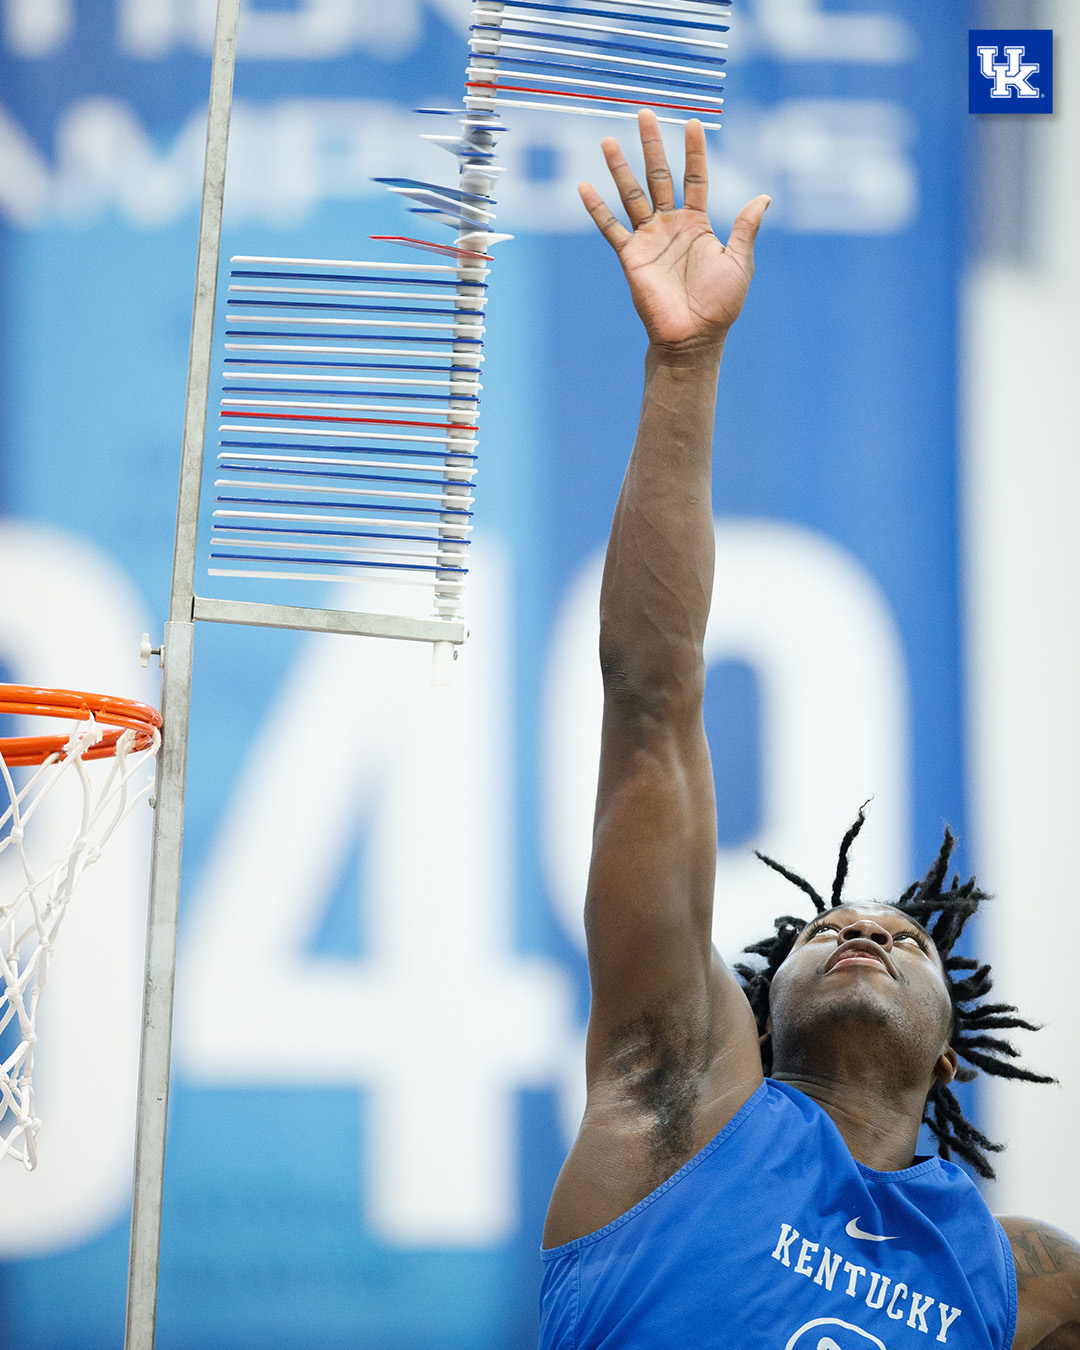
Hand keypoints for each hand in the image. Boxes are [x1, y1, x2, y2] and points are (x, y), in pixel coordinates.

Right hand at [579, 110, 768, 354]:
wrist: (693, 338)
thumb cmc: (720, 305)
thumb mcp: (740, 262)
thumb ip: (746, 228)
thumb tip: (764, 196)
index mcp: (698, 224)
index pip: (695, 178)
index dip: (695, 151)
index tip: (693, 122)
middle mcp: (671, 226)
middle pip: (660, 176)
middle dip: (653, 145)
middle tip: (645, 114)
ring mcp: (649, 240)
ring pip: (632, 195)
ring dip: (620, 168)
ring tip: (608, 140)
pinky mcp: (631, 257)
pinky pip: (611, 228)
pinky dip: (597, 209)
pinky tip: (584, 187)